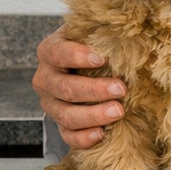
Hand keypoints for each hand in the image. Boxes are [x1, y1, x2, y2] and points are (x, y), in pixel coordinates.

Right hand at [33, 27, 125, 149]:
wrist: (83, 65)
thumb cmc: (91, 45)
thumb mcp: (91, 32)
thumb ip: (102, 31)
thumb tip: (125, 33)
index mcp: (49, 51)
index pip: (57, 53)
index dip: (78, 56)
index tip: (102, 58)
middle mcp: (45, 79)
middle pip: (64, 88)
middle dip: (93, 90)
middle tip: (120, 89)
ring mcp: (50, 104)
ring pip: (65, 115)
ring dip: (93, 115)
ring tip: (118, 111)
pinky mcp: (59, 123)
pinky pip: (67, 135)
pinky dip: (83, 138)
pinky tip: (102, 134)